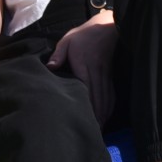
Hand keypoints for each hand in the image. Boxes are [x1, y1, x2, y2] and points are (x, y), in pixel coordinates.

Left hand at [47, 12, 117, 126]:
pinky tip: (106, 117)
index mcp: (84, 64)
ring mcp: (105, 75)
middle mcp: (96, 72)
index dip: (86, 105)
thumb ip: (58, 54)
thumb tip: (50, 67)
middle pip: (97, 98)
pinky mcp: (110, 76)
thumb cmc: (83, 35)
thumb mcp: (67, 40)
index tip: (84, 120)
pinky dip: (109, 107)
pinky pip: (111, 94)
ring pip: (105, 98)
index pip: (85, 88)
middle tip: (92, 133)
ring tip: (99, 131)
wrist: (105, 27)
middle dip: (96, 117)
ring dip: (103, 115)